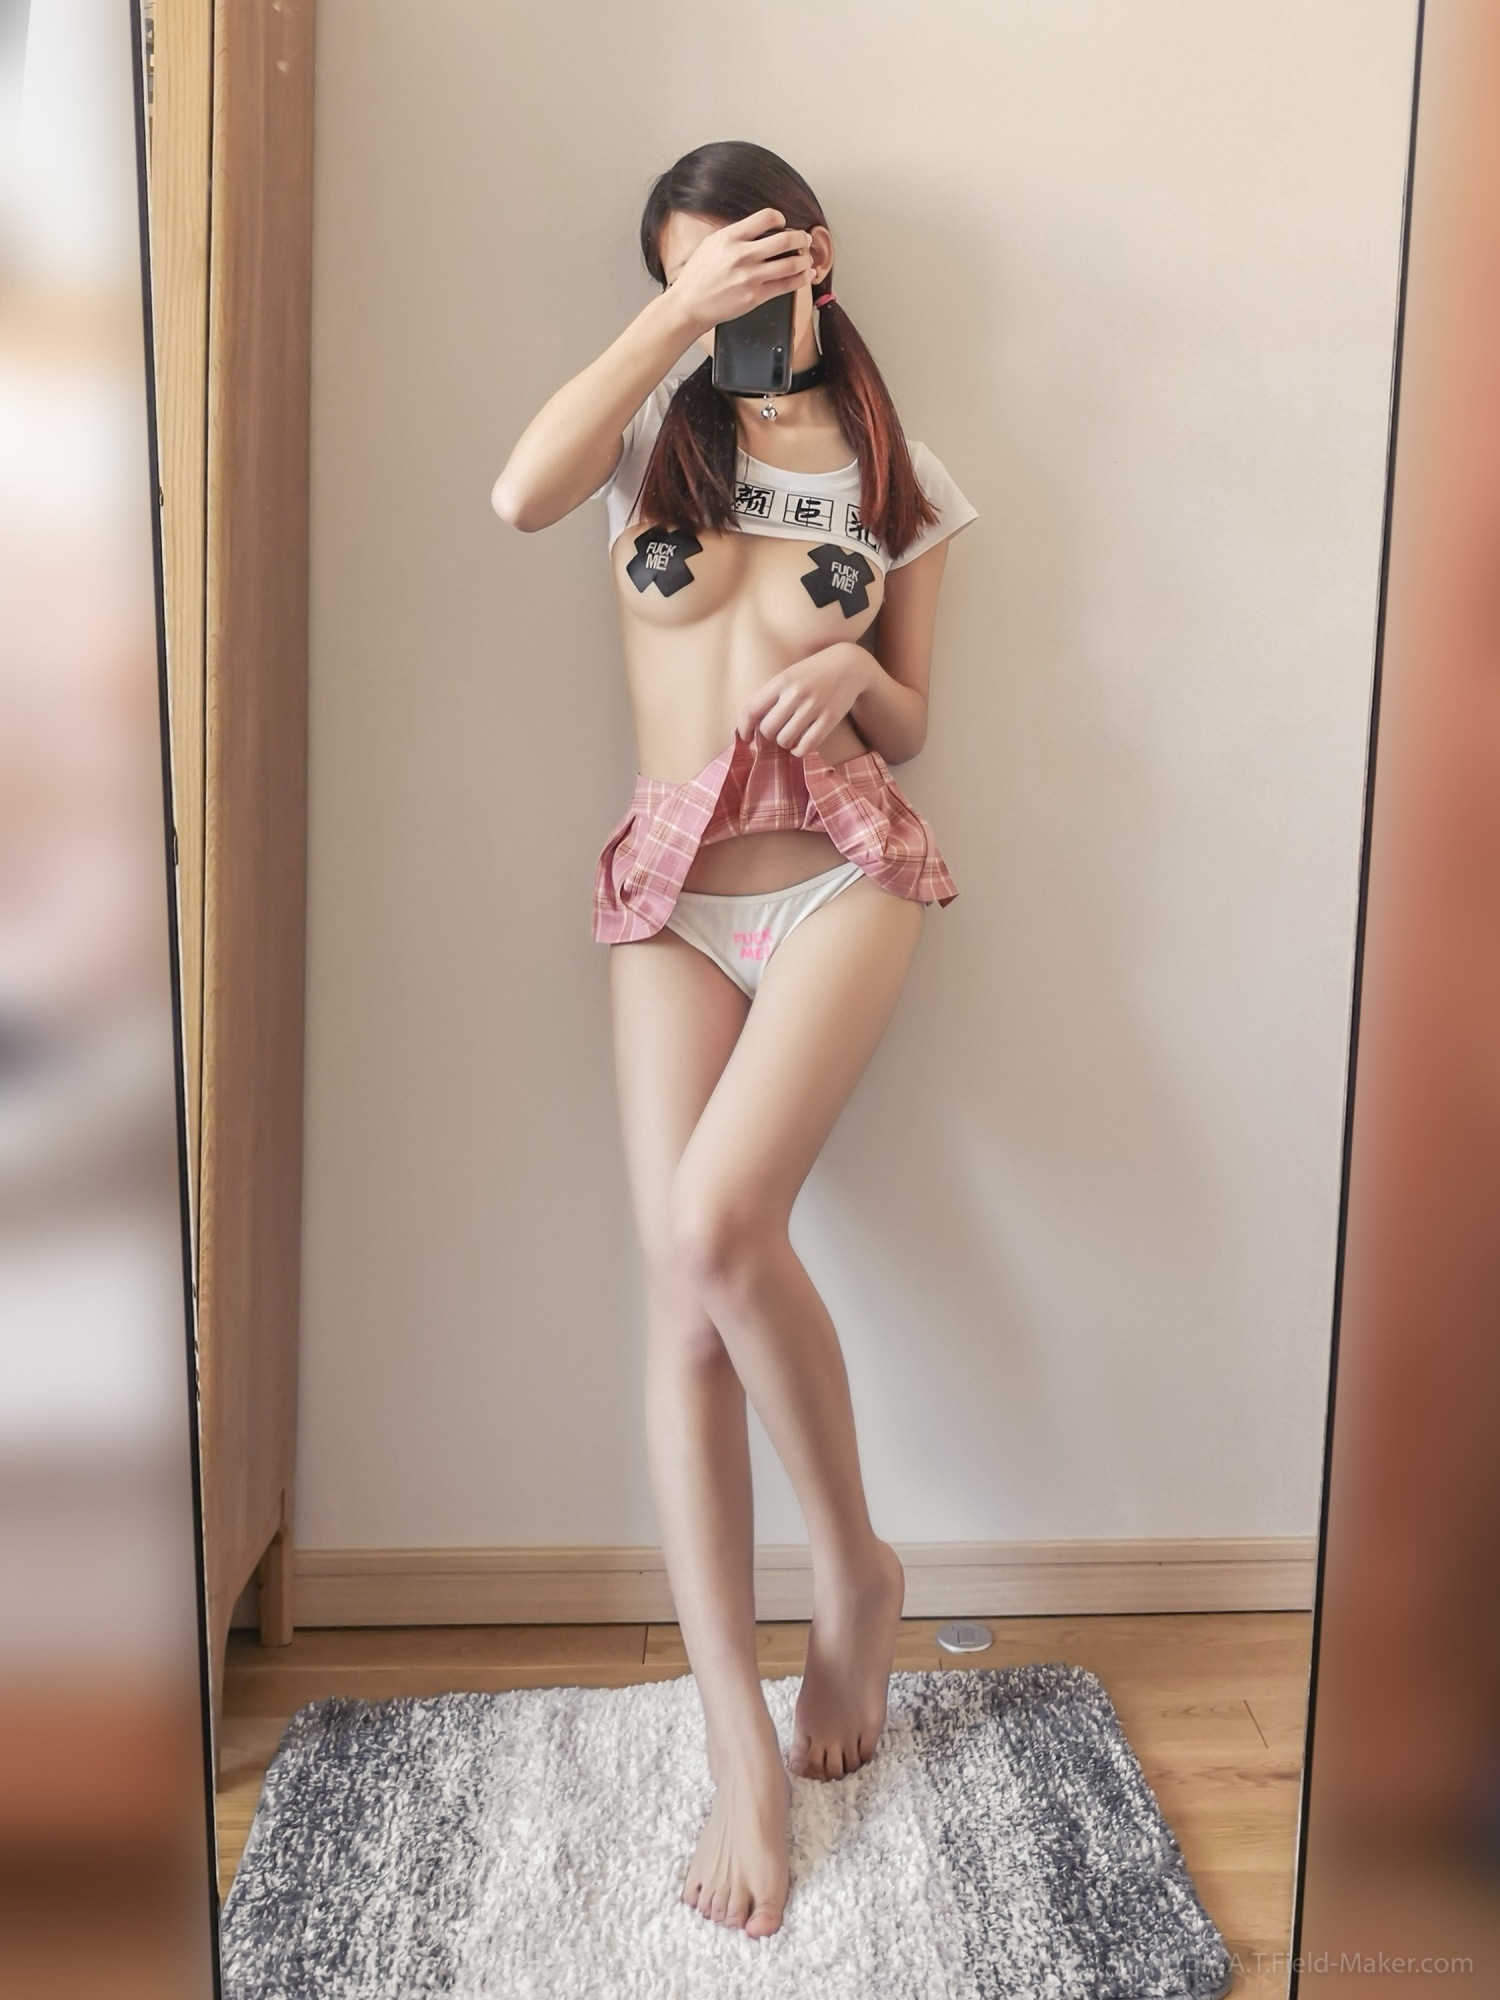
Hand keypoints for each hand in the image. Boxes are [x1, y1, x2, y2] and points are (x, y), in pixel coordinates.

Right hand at [666, 210, 813, 335]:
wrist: (689, 304)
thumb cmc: (698, 276)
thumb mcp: (711, 244)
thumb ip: (734, 236)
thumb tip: (755, 230)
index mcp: (731, 237)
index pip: (766, 217)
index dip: (780, 219)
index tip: (783, 224)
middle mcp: (742, 254)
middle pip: (785, 240)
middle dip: (800, 238)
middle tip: (805, 240)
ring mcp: (750, 276)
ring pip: (790, 264)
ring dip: (804, 260)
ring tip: (807, 259)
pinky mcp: (755, 296)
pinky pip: (786, 285)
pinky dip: (801, 279)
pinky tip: (806, 276)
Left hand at [737, 644, 876, 758]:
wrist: (849, 665)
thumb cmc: (813, 672)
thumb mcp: (789, 675)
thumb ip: (771, 695)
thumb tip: (751, 724)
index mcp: (781, 681)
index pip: (751, 709)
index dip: (744, 728)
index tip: (745, 737)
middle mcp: (795, 694)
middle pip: (767, 729)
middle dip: (768, 736)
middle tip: (777, 731)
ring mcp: (814, 707)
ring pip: (785, 740)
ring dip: (785, 743)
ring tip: (790, 736)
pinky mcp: (830, 719)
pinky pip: (806, 746)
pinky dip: (799, 751)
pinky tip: (800, 746)